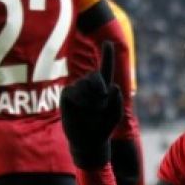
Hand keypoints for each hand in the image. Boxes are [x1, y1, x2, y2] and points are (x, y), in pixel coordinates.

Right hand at [60, 41, 123, 169]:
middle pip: (95, 77)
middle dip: (100, 90)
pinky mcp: (67, 95)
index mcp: (104, 88)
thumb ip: (117, 100)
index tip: (108, 42)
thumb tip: (113, 86)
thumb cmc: (103, 127)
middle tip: (99, 108)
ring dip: (91, 100)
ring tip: (90, 113)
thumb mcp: (115, 115)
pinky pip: (73, 91)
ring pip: (85, 85)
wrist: (88, 141)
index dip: (107, 55)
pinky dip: (80, 101)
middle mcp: (89, 86)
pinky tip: (80, 111)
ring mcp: (77, 89)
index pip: (106, 68)